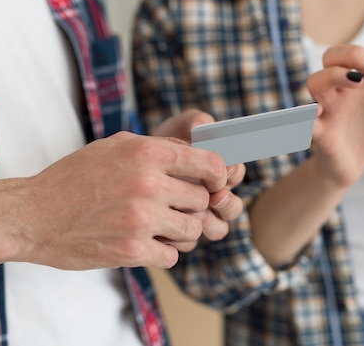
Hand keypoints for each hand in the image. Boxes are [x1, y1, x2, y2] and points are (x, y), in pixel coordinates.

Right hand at [16, 131, 228, 268]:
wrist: (32, 216)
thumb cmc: (73, 178)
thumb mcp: (114, 147)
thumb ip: (155, 147)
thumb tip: (193, 152)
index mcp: (147, 153)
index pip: (209, 164)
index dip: (218, 176)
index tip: (214, 184)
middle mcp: (149, 183)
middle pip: (202, 200)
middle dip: (191, 206)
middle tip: (172, 209)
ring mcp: (141, 218)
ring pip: (193, 230)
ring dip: (181, 232)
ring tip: (160, 227)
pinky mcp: (132, 250)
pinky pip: (172, 256)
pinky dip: (163, 253)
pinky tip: (145, 244)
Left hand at [154, 109, 245, 250]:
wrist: (128, 167)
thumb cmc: (161, 144)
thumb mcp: (178, 126)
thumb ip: (195, 122)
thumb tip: (202, 127)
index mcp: (218, 171)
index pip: (235, 173)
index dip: (232, 173)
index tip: (223, 170)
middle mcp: (213, 196)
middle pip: (233, 207)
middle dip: (228, 202)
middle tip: (217, 197)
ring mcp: (197, 217)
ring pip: (217, 228)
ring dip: (211, 222)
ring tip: (196, 214)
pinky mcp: (178, 233)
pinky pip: (189, 241)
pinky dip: (182, 235)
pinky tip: (168, 225)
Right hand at [306, 28, 363, 186]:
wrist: (353, 166)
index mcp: (361, 82)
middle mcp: (340, 90)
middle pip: (331, 56)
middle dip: (352, 54)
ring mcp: (326, 109)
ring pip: (315, 81)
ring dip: (334, 75)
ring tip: (356, 81)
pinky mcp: (318, 132)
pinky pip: (303, 120)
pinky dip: (306, 113)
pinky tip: (318, 110)